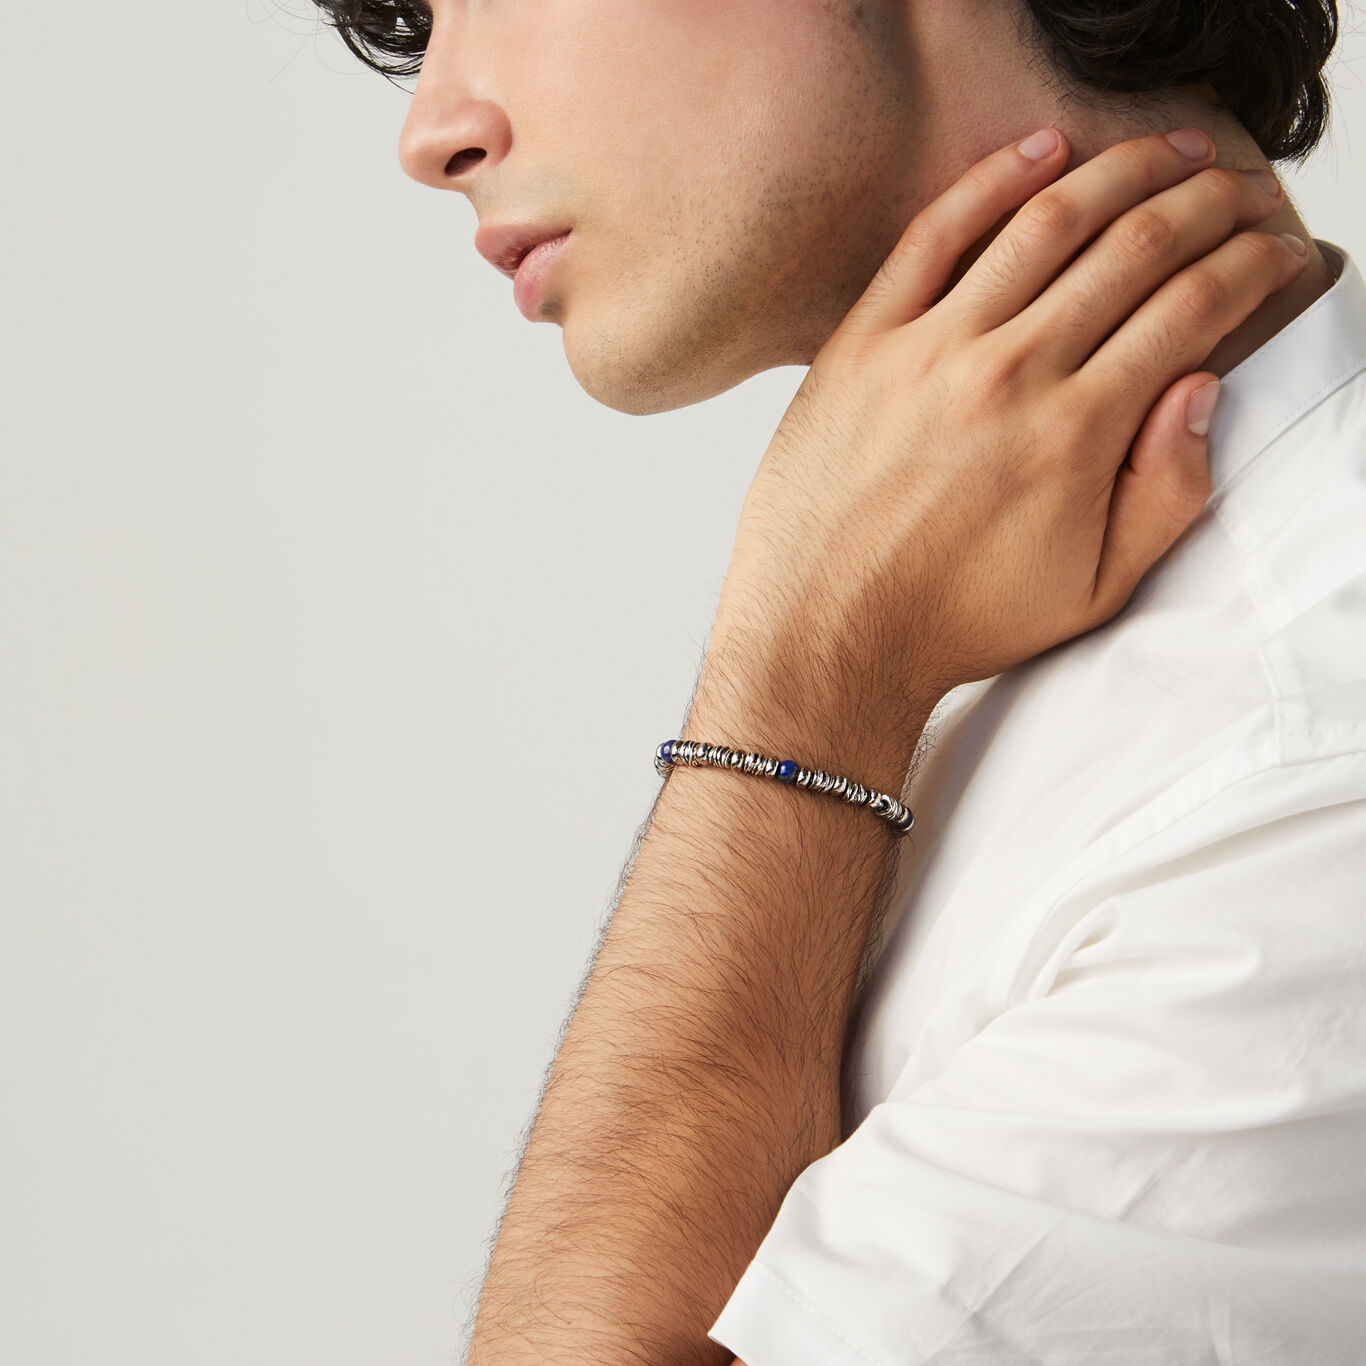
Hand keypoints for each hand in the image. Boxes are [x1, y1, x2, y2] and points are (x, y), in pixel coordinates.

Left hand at [709, 127, 1307, 725]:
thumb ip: (1168, 492)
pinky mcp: (862, 343)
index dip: (1254, 263)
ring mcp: (930, 350)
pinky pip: (932, 235)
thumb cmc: (953, 620)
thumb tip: (1203, 388)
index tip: (1276, 250)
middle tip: (1239, 186)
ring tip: (1170, 149)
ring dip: (1124, 169)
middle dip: (1209, 201)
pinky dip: (992, 180)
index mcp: (1077, 434)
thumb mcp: (1094, 590)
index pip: (1193, 307)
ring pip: (1046, 221)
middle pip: (1135, 246)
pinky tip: (1041, 150)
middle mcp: (1011, 375)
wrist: (826, 635)